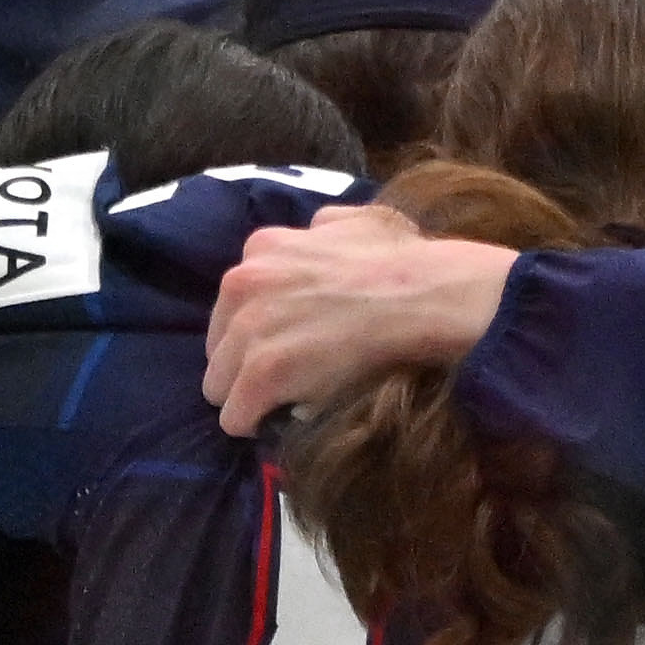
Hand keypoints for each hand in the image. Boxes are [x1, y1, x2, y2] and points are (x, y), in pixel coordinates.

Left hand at [203, 204, 515, 434]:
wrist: (425, 296)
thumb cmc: (403, 261)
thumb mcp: (358, 220)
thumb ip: (326, 225)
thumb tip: (319, 227)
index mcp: (263, 248)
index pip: (233, 302)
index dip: (259, 329)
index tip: (286, 343)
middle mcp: (244, 282)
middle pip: (219, 345)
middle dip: (246, 363)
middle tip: (287, 377)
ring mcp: (251, 329)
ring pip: (219, 384)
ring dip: (249, 397)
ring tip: (284, 404)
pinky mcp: (263, 373)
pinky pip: (236, 416)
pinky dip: (256, 423)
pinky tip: (280, 422)